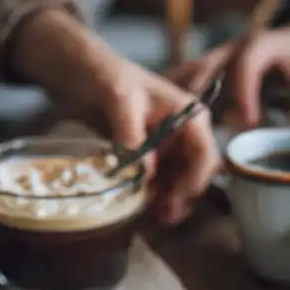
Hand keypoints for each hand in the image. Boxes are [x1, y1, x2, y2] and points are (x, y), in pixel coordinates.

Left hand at [90, 55, 220, 223]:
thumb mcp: (119, 101)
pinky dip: (157, 195)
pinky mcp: (154, 156)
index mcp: (190, 116)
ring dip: (171, 200)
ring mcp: (170, 147)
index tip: (175, 198)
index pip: (205, 154)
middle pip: (197, 173)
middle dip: (184, 195)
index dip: (194, 179)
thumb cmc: (108, 77)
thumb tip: (144, 173)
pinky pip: (163, 181)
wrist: (85, 73)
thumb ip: (132, 136)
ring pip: (181, 182)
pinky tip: (146, 207)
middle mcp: (186, 133)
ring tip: (157, 217)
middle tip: (164, 215)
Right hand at [170, 6, 289, 128]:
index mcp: (265, 43)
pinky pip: (194, 78)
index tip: (249, 121)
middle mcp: (238, 46)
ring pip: (194, 73)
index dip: (245, 92)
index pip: (248, 63)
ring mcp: (224, 54)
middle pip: (209, 67)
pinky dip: (180, 95)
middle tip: (187, 127)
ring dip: (179, 97)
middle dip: (196, 97)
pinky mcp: (219, 66)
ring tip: (164, 122)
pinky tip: (165, 116)